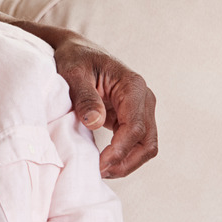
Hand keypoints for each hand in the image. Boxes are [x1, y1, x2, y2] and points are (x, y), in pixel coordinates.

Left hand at [54, 35, 157, 177]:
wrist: (76, 49)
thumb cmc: (74, 58)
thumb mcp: (73, 73)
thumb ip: (85, 97)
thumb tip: (95, 122)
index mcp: (133, 86)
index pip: (135, 126)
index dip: (120, 150)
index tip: (100, 164)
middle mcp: (144, 98)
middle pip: (147, 141)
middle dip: (126, 162)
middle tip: (100, 173)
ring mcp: (140, 108)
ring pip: (144, 145)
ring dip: (126, 162)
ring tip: (101, 171)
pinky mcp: (131, 116)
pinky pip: (134, 142)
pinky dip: (122, 155)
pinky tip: (103, 162)